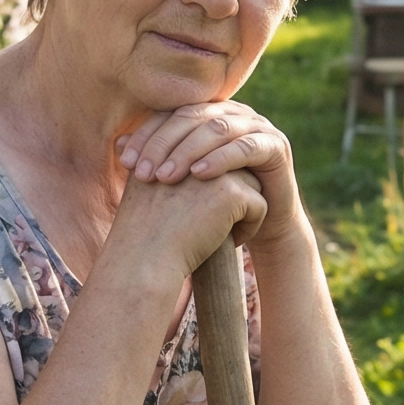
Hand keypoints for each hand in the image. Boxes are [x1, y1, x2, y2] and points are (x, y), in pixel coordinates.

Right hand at [109, 158, 268, 280]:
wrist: (143, 259)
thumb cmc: (143, 233)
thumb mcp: (148, 190)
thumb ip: (168, 169)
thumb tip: (192, 165)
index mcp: (174, 145)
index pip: (210, 156)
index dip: (210, 186)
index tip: (194, 212)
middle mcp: (195, 149)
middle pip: (232, 165)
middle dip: (230, 194)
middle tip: (210, 224)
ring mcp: (214, 167)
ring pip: (251, 182)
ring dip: (243, 208)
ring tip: (220, 232)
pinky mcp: (232, 191)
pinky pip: (260, 205)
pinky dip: (250, 227)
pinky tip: (229, 242)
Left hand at [117, 102, 299, 247]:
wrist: (264, 223)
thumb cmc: (218, 201)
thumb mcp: (185, 180)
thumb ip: (158, 158)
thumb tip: (118, 144)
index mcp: (209, 113)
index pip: (172, 114)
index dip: (147, 134)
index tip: (125, 161)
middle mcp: (233, 113)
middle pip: (192, 118)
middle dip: (163, 144)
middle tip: (143, 172)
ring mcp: (258, 126)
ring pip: (217, 129)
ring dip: (188, 151)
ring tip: (166, 176)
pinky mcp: (276, 146)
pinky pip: (246, 146)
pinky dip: (221, 159)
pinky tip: (200, 175)